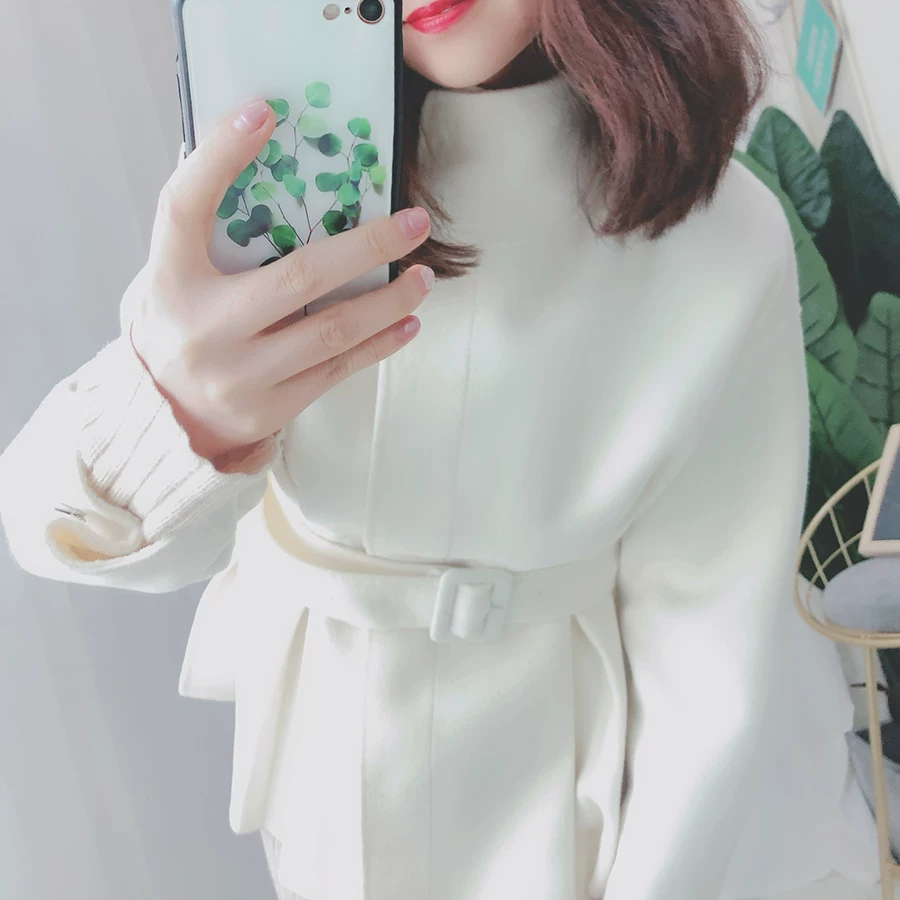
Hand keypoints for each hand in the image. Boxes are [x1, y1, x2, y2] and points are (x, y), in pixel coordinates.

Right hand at [126, 98, 432, 464]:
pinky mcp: (268, 409)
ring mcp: (238, 375)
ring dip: (388, 302)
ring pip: (331, 332)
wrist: (166, 413)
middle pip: (296, 277)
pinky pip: (337, 371)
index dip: (220, 155)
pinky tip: (407, 323)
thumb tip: (265, 154)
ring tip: (423, 277)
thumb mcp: (180, 272)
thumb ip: (208, 223)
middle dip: (367, 247)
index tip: (265, 112)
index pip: (184, 207)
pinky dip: (378, 345)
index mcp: (170, 279)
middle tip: (414, 223)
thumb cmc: (186, 323)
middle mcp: (202, 329)